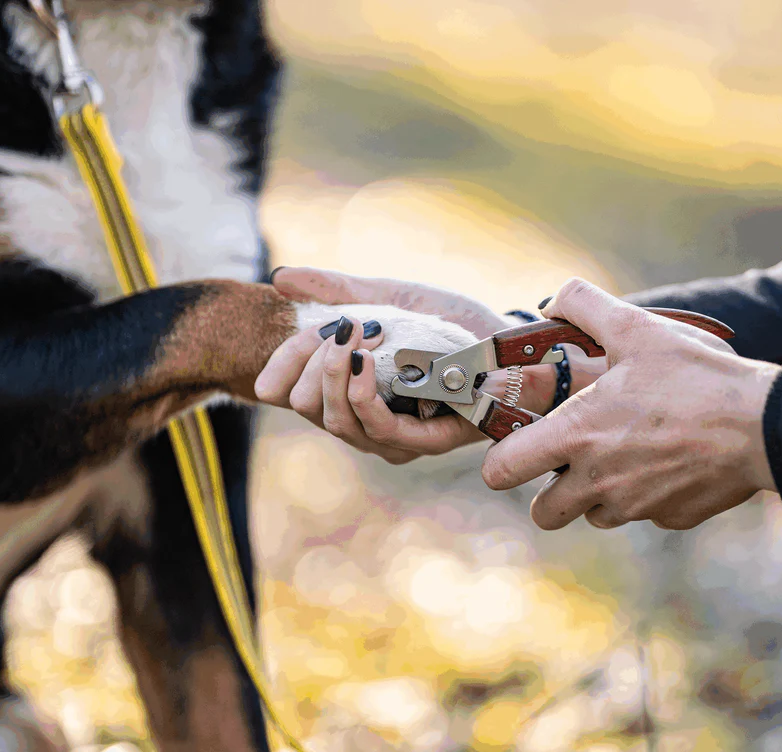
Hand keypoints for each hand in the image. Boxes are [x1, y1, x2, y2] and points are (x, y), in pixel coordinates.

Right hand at [256, 267, 582, 461]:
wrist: (503, 333)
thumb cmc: (445, 319)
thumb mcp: (385, 296)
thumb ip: (336, 289)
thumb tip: (280, 278)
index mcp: (345, 390)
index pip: (289, 390)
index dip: (278, 364)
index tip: (298, 330)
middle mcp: (361, 419)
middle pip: (305, 404)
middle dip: (311, 361)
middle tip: (340, 329)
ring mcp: (390, 436)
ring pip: (334, 419)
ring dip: (334, 373)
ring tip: (350, 337)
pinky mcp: (422, 443)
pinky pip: (375, 427)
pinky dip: (361, 394)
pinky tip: (363, 362)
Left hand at [481, 278, 778, 530]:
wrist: (765, 423)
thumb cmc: (696, 377)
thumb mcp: (635, 328)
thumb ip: (584, 306)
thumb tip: (552, 300)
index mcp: (575, 436)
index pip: (503, 471)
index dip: (499, 464)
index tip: (511, 452)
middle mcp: (596, 480)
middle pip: (544, 513)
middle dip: (547, 493)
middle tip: (567, 462)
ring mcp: (634, 505)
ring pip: (593, 515)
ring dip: (595, 495)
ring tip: (621, 456)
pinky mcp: (669, 518)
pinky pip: (641, 515)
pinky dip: (643, 496)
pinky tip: (664, 463)